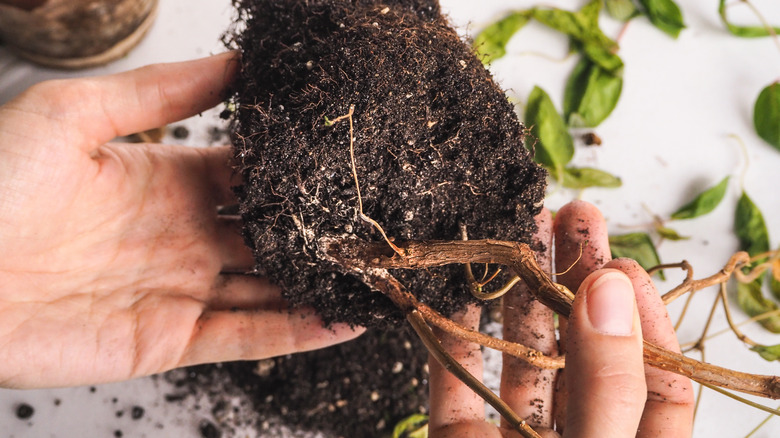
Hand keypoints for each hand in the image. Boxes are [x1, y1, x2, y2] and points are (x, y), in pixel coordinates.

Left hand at [0, 53, 362, 388]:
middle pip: (267, 236)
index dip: (291, 172)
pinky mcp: (166, 340)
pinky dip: (296, 332)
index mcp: (163, 181)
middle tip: (372, 225)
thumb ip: (162, 91)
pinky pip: (245, 335)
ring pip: (267, 289)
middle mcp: (179, 238)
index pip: (246, 177)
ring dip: (319, 283)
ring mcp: (177, 291)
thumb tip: (234, 59)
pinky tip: (342, 320)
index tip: (341, 162)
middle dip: (316, 232)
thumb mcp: (76, 113)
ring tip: (374, 276)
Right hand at [428, 201, 694, 436]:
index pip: (656, 384)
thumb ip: (606, 384)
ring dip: (518, 295)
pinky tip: (458, 291)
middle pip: (584, 353)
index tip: (622, 264)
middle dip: (578, 282)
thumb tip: (608, 290)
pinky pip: (455, 382)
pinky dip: (452, 336)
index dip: (646, 320)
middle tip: (572, 219)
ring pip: (521, 359)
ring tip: (521, 233)